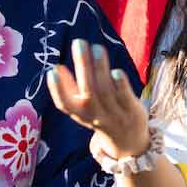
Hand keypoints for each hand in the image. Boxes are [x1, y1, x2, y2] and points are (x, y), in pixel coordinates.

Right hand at [47, 39, 149, 159]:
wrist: (128, 143)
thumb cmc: (100, 116)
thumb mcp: (82, 108)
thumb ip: (69, 89)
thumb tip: (56, 67)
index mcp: (80, 114)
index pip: (65, 104)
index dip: (57, 89)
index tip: (53, 69)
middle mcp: (96, 116)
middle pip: (87, 91)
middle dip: (82, 66)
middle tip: (79, 42)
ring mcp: (115, 115)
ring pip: (106, 91)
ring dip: (100, 68)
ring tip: (97, 48)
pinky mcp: (132, 111)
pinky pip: (125, 98)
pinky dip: (120, 85)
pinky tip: (115, 71)